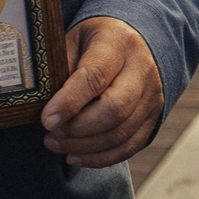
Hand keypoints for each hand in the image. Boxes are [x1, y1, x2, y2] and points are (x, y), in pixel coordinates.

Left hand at [42, 16, 164, 168]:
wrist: (132, 40)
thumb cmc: (93, 42)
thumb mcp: (72, 40)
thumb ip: (60, 68)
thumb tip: (44, 105)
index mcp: (118, 43)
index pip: (96, 77)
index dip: (69, 102)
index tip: (46, 120)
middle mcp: (142, 69)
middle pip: (115, 110)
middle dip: (78, 130)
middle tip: (50, 133)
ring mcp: (152, 95)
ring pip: (122, 133)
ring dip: (84, 147)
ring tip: (55, 144)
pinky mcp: (153, 116)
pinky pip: (129, 146)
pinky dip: (100, 158)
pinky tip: (74, 156)